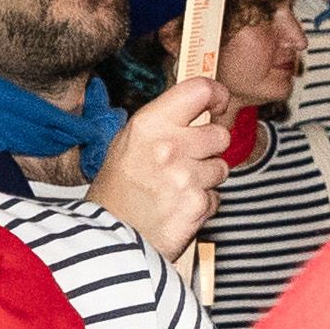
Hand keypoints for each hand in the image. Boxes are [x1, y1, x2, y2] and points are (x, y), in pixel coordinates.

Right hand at [93, 76, 232, 263]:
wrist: (108, 237)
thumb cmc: (116, 190)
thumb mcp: (127, 142)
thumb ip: (163, 122)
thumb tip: (197, 104)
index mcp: (150, 124)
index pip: (200, 90)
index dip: (216, 94)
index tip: (218, 103)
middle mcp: (170, 146)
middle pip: (220, 134)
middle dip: (210, 148)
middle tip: (188, 160)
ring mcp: (185, 177)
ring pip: (221, 168)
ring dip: (206, 178)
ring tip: (177, 188)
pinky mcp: (197, 206)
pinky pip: (215, 197)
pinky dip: (201, 204)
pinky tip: (177, 208)